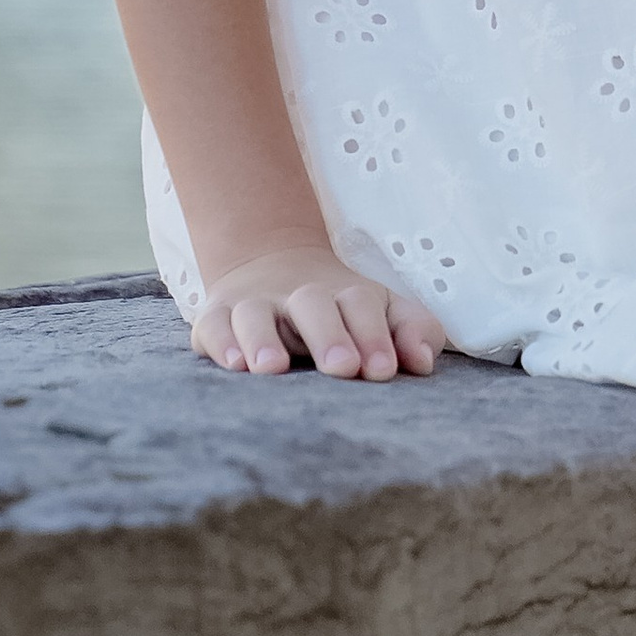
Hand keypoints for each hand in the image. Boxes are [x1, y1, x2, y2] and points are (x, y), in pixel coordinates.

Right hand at [189, 238, 446, 380]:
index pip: (363, 307)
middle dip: (329, 336)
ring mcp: (256, 304)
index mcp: (347, 295)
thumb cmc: (342, 311)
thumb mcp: (384, 312)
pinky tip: (234, 365)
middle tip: (343, 368)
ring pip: (256, 314)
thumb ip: (413, 332)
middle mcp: (301, 296)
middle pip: (314, 305)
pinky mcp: (217, 317)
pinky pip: (212, 326)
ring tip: (273, 368)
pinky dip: (221, 342)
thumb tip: (422, 362)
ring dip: (264, 339)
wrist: (273, 266)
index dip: (374, 336)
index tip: (383, 370)